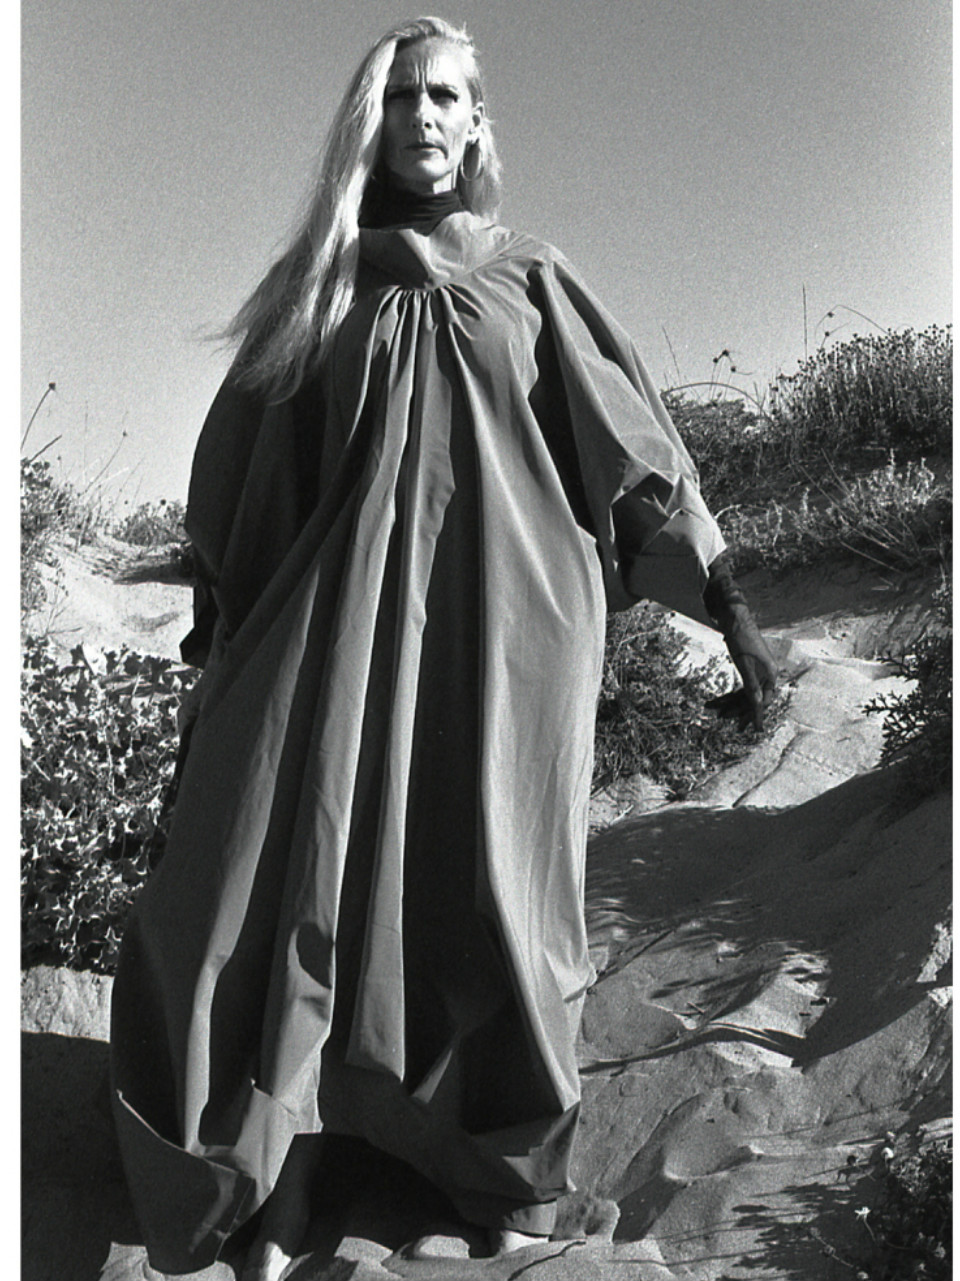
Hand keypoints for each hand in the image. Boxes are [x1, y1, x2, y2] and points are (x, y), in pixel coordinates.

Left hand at [711, 604, 777, 730]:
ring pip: (744, 692)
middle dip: (738, 709)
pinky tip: (719, 700)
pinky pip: (740, 685)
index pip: (765, 700)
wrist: (735, 618)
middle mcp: (766, 673)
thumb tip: (758, 705)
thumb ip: (751, 685)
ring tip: (714, 709)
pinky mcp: (747, 667)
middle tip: (723, 719)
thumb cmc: (742, 638)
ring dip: (730, 702)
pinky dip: (730, 693)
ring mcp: (756, 670)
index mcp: (770, 673)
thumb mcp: (744, 663)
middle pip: (754, 698)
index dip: (758, 715)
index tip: (755, 730)